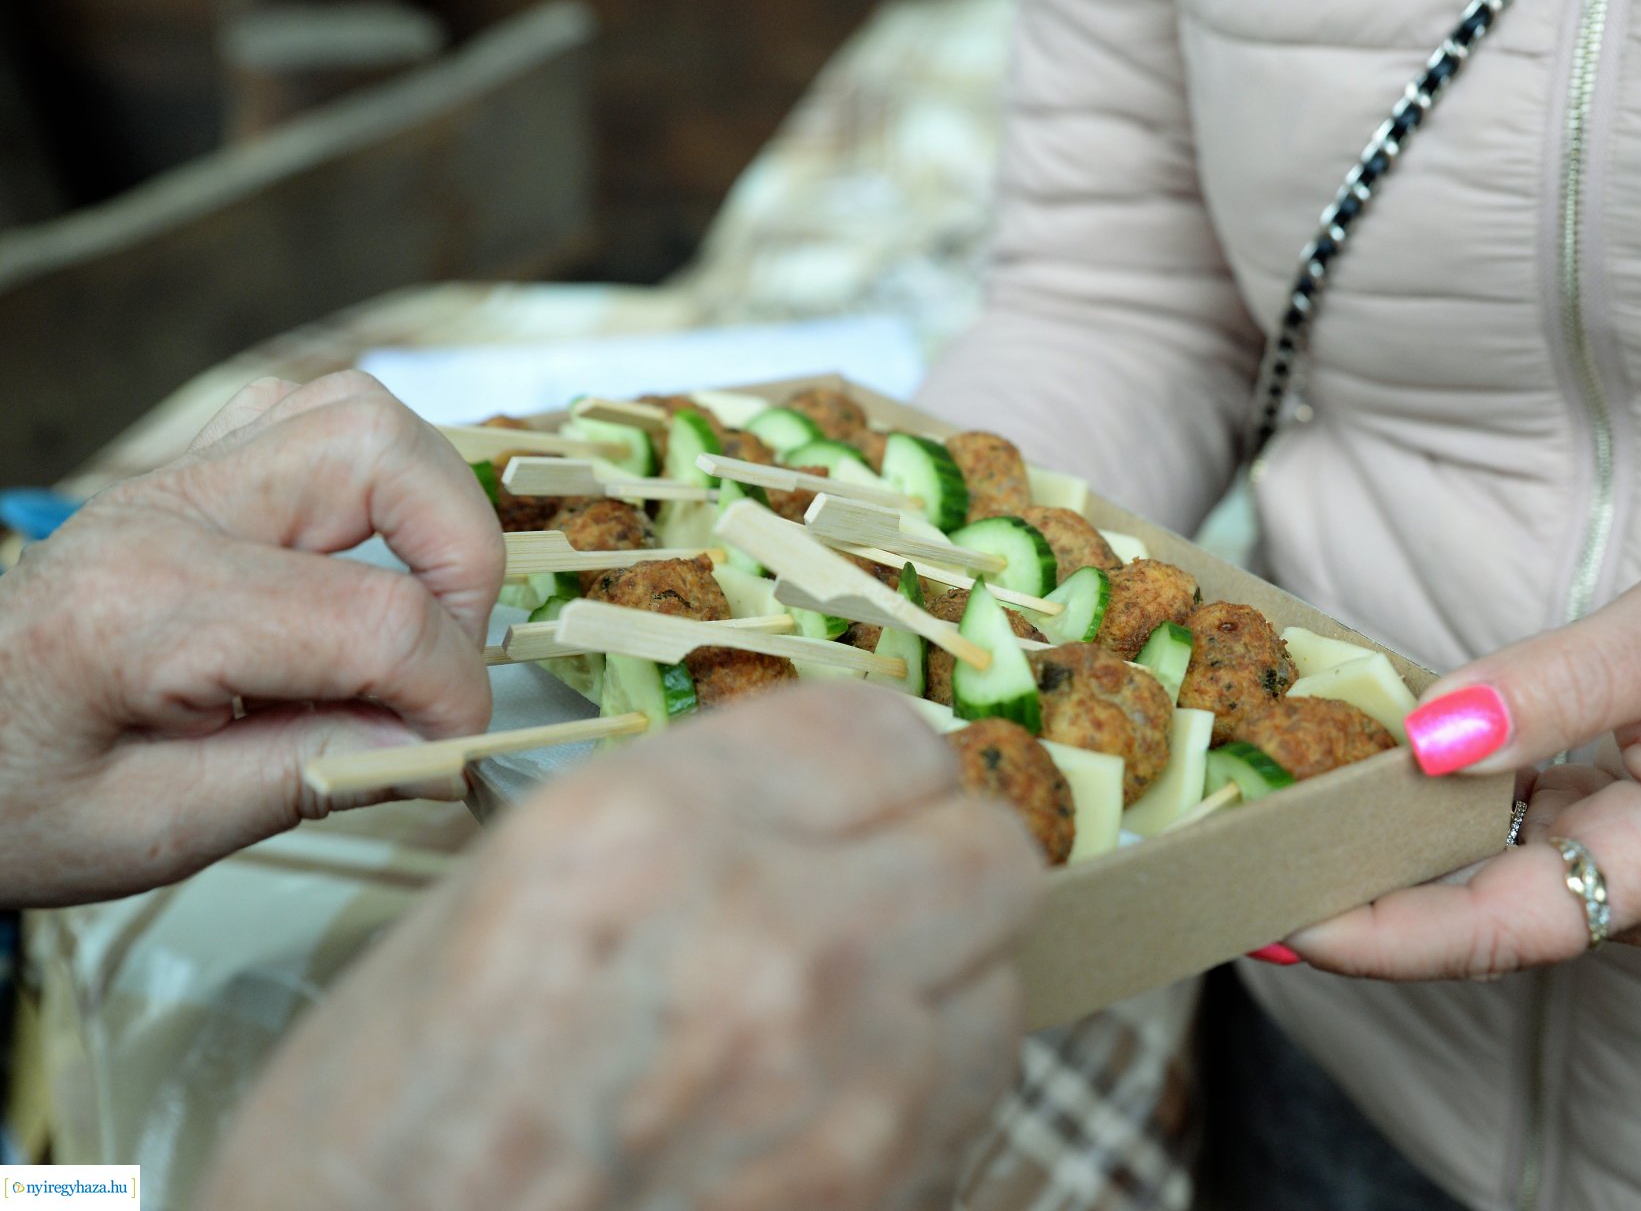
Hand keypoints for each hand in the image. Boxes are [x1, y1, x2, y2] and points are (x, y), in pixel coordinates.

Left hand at [0, 372, 502, 906]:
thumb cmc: (15, 796)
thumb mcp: (159, 829)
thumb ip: (311, 773)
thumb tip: (437, 746)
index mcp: (150, 609)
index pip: (375, 620)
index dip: (452, 693)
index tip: (452, 752)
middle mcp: (169, 513)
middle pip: (383, 457)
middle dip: (463, 562)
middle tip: (448, 660)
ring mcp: (179, 479)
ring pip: (360, 414)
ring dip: (432, 505)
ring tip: (426, 605)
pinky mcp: (191, 474)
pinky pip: (316, 416)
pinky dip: (382, 476)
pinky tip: (376, 556)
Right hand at [198, 686, 1043, 1210]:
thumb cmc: (386, 1130)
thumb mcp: (502, 899)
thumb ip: (678, 821)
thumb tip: (809, 796)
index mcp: (645, 837)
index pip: (878, 728)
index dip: (875, 761)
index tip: (861, 787)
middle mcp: (766, 941)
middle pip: (986, 843)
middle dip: (936, 854)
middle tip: (874, 883)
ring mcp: (843, 1080)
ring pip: (1001, 966)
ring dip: (940, 970)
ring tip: (845, 999)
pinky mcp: (879, 1191)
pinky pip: (976, 1086)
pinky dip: (931, 1075)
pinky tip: (838, 1090)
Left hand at [1286, 555, 1640, 978]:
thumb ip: (1551, 688)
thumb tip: (1429, 734)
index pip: (1497, 931)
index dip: (1381, 935)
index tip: (1279, 919)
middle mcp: (1635, 898)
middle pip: (1469, 923)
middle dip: (1352, 905)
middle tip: (1234, 869)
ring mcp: (1619, 879)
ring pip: (1475, 889)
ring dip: (1377, 865)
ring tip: (1265, 829)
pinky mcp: (1602, 846)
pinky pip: (1497, 851)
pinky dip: (1423, 827)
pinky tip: (1349, 795)